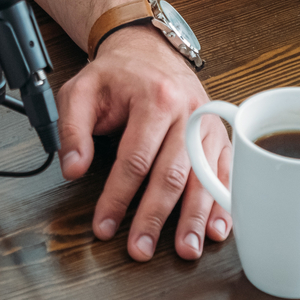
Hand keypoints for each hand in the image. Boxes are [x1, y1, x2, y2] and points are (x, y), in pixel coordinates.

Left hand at [56, 25, 230, 261]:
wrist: (148, 49)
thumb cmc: (116, 74)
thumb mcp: (81, 91)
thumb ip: (72, 130)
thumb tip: (73, 169)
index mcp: (154, 99)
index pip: (135, 159)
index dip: (118, 197)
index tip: (104, 225)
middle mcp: (187, 113)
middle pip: (172, 174)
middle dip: (156, 216)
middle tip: (142, 248)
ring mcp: (207, 125)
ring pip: (204, 177)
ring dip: (195, 218)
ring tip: (186, 249)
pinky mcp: (218, 135)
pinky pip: (226, 172)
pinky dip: (223, 202)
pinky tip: (218, 228)